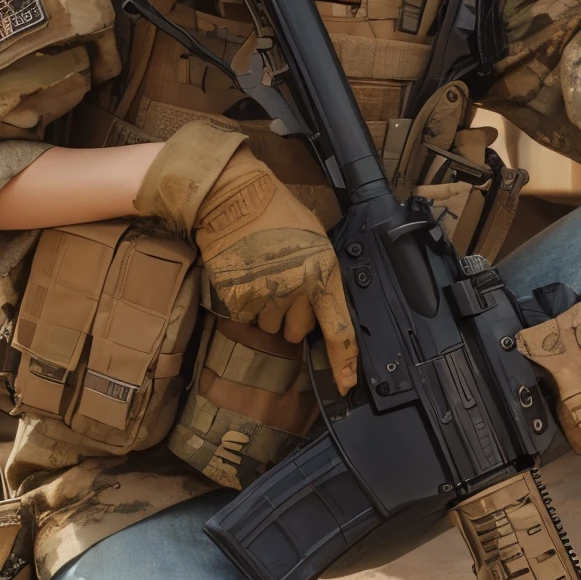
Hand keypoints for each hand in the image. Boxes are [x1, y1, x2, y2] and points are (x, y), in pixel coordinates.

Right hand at [194, 148, 357, 392]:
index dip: (343, 361)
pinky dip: (244, 301)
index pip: (339, 329)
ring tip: (261, 273)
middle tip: (282, 284)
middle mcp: (297, 288)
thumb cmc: (279, 213)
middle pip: (296, 333)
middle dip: (290, 317)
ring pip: (268, 326)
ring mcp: (265, 294)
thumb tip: (324, 311)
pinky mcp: (237, 296)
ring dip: (265, 309)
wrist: (234, 196)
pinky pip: (245, 316)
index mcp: (324, 273)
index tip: (346, 384)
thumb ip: (322, 277)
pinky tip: (244, 272)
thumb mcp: (316, 240)